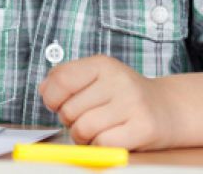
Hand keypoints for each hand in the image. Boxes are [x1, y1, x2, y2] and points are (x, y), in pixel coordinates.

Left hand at [39, 55, 176, 148]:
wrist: (166, 108)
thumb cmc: (121, 93)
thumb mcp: (96, 76)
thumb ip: (66, 79)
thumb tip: (43, 90)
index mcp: (102, 64)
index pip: (61, 79)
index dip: (50, 96)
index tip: (54, 104)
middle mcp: (118, 80)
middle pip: (70, 108)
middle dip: (68, 120)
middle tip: (80, 119)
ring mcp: (132, 103)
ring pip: (84, 128)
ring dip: (82, 135)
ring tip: (92, 130)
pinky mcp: (143, 128)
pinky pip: (103, 143)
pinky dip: (99, 145)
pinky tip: (107, 137)